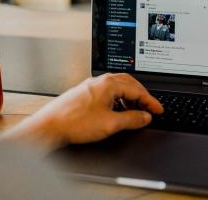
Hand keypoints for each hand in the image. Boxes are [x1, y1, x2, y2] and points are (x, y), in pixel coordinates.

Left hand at [0, 73, 162, 151]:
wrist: (49, 126)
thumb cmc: (74, 123)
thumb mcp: (110, 124)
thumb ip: (132, 119)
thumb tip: (145, 117)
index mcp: (109, 83)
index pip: (137, 90)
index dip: (151, 102)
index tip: (158, 110)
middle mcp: (100, 81)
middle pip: (129, 84)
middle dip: (142, 96)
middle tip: (150, 108)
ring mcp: (91, 86)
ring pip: (118, 87)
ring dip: (130, 98)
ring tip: (136, 112)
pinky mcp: (84, 94)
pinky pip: (108, 92)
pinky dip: (118, 100)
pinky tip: (117, 111)